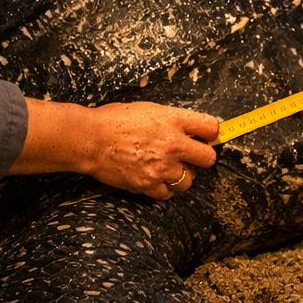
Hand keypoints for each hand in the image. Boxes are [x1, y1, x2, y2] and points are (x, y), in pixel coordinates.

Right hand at [12, 99, 219, 199]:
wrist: (90, 139)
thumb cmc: (114, 120)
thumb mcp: (148, 109)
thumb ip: (172, 119)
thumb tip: (189, 127)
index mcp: (173, 120)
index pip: (211, 128)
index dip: (210, 133)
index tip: (205, 136)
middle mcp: (173, 144)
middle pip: (208, 159)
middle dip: (201, 157)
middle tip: (190, 156)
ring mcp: (162, 167)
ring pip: (189, 180)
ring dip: (181, 176)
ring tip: (168, 168)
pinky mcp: (148, 184)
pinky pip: (168, 193)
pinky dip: (164, 189)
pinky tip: (155, 178)